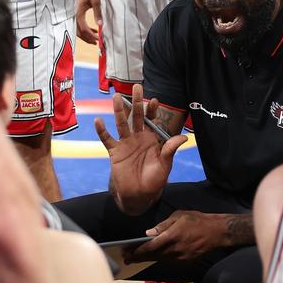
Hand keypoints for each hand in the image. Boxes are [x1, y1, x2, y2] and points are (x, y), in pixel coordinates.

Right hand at [75, 0, 101, 44]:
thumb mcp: (96, 0)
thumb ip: (98, 13)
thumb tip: (100, 25)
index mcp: (78, 13)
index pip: (84, 28)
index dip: (91, 35)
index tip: (99, 39)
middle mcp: (73, 15)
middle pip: (79, 32)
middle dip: (87, 38)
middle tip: (97, 42)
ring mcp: (73, 15)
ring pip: (78, 30)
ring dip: (86, 35)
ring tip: (96, 39)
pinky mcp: (75, 14)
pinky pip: (79, 25)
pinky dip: (85, 29)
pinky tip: (94, 29)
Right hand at [96, 84, 187, 214]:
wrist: (139, 195)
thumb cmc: (154, 180)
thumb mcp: (165, 164)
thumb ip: (170, 149)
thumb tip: (184, 137)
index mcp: (152, 139)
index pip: (152, 120)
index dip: (152, 110)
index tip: (154, 100)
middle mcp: (138, 137)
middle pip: (136, 117)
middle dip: (136, 102)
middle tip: (137, 87)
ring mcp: (125, 143)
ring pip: (121, 124)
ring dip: (119, 111)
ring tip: (117, 98)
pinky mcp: (115, 152)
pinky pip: (107, 139)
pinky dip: (102, 131)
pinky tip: (98, 121)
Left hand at [131, 210, 227, 261]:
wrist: (217, 232)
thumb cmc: (197, 220)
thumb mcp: (179, 216)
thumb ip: (163, 225)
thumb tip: (148, 233)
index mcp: (171, 236)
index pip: (150, 247)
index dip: (137, 251)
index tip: (127, 253)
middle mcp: (174, 249)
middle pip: (152, 256)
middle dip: (138, 257)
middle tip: (126, 259)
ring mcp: (180, 257)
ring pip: (160, 259)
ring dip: (148, 258)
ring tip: (136, 257)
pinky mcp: (185, 261)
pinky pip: (168, 260)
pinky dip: (159, 258)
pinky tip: (152, 256)